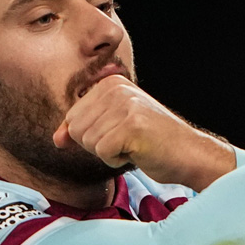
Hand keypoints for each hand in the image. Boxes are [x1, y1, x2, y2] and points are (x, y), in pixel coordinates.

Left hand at [52, 75, 234, 189]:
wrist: (189, 154)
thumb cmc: (151, 143)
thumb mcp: (112, 129)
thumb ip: (82, 130)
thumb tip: (56, 139)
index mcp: (110, 83)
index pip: (72, 118)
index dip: (92, 136)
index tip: (120, 134)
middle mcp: (116, 88)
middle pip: (76, 130)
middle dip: (97, 146)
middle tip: (127, 142)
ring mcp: (125, 105)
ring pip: (88, 142)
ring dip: (109, 154)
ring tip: (134, 145)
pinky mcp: (131, 125)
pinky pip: (102, 153)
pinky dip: (117, 161)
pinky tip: (138, 152)